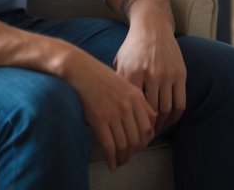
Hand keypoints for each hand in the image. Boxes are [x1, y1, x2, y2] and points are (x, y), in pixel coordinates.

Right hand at [60, 49, 157, 169]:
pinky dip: (111, 158)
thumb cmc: (103, 79)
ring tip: (119, 161)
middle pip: (138, 139)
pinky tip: (111, 163)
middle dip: (134, 152)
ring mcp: (114, 113)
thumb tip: (151, 123)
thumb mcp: (127, 85)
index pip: (149, 128)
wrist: (82, 70)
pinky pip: (109, 145)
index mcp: (137, 97)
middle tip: (128, 157)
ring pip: (124, 145)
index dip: (145, 142)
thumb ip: (140, 102)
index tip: (139, 147)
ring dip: (123, 158)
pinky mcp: (99, 119)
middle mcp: (128, 106)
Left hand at [113, 16, 187, 134]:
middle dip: (147, 129)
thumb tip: (106, 110)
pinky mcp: (180, 73)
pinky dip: (175, 117)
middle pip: (150, 111)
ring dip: (162, 126)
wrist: (153, 26)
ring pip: (166, 110)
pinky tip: (169, 122)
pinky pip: (180, 102)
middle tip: (143, 139)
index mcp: (131, 72)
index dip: (131, 124)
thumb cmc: (133, 47)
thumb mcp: (120, 63)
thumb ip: (118, 84)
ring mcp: (167, 73)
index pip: (131, 107)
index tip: (129, 134)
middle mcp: (150, 73)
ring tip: (156, 133)